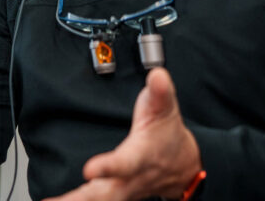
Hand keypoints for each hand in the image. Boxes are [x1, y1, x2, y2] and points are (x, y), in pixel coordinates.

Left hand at [45, 67, 202, 200]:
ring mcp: (122, 190)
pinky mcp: (115, 194)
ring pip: (97, 200)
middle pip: (105, 192)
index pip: (124, 163)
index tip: (90, 169)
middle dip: (81, 197)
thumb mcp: (166, 111)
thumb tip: (157, 76)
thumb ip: (160, 93)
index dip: (108, 167)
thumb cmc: (168, 137)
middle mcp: (129, 179)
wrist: (183, 166)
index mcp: (140, 157)